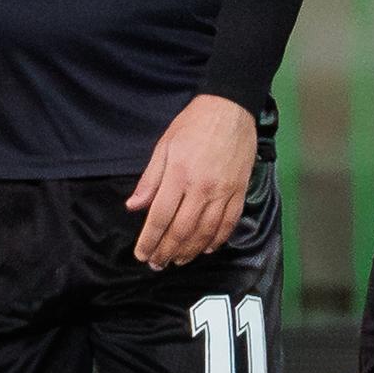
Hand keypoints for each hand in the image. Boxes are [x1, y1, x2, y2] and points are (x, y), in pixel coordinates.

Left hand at [126, 94, 256, 267]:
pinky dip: (217, 240)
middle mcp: (202, 187)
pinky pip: (229, 223)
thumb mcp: (164, 146)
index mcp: (178, 174)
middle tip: (156, 264)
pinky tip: (206, 248)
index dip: (150, 240)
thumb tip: (134, 206)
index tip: (141, 254)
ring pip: (205, 232)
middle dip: (166, 251)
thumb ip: (149, 179)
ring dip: (190, 251)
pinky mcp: (239, 191)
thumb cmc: (193, 124)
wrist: (230, 108)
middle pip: (182, 230)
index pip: (160, 217)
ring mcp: (223, 191)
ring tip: (177, 261)